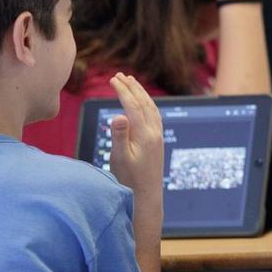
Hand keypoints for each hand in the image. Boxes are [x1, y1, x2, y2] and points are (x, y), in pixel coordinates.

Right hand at [108, 73, 164, 196]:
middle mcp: (155, 133)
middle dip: (132, 88)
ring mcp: (158, 137)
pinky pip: (154, 116)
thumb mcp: (120, 158)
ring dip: (141, 93)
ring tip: (131, 82)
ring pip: (151, 108)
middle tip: (120, 75)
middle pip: (144, 103)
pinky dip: (147, 104)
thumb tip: (119, 115)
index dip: (123, 91)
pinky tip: (142, 104)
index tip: (113, 79)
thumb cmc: (129, 179)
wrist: (147, 196)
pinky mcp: (158, 142)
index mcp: (145, 135)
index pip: (133, 106)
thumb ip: (120, 136)